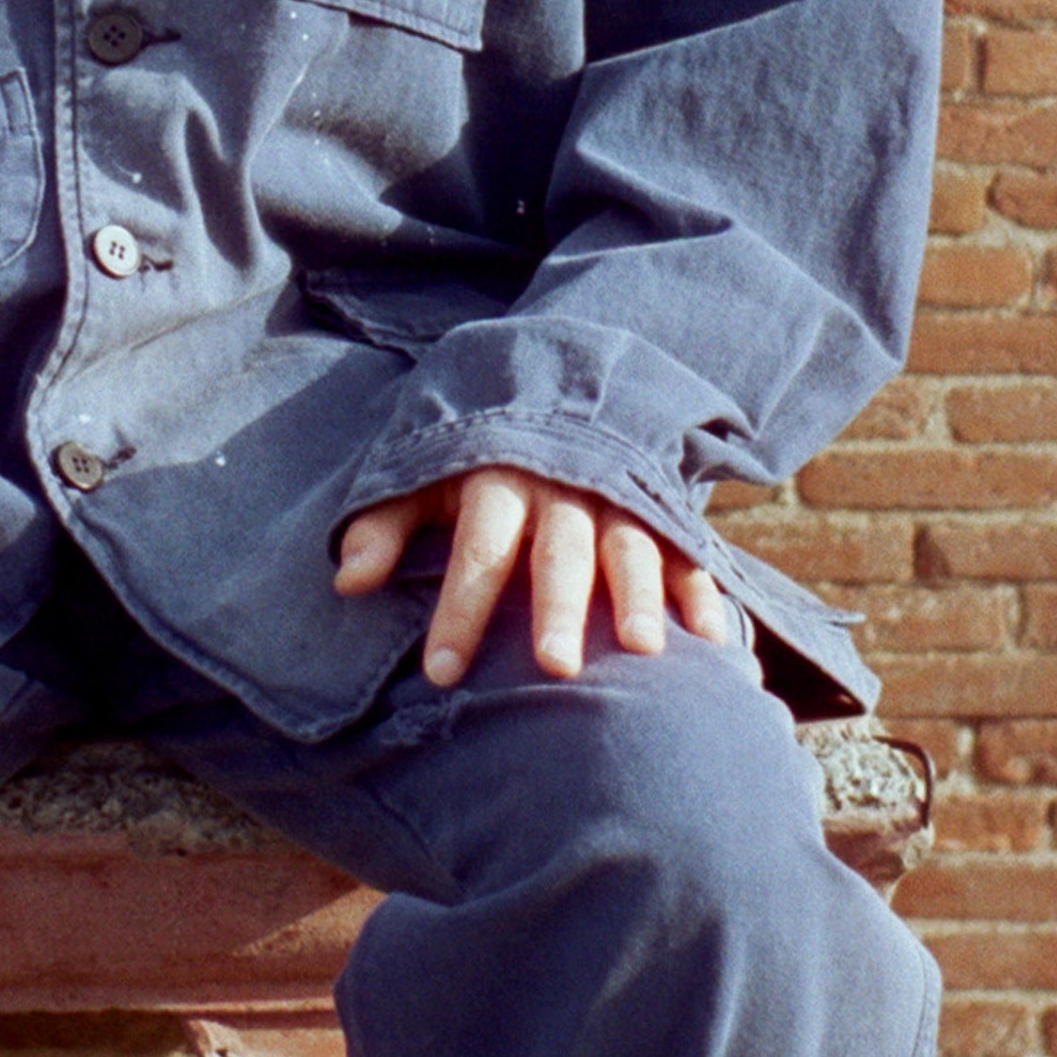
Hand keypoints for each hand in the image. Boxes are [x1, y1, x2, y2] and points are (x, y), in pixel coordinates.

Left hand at [334, 465, 732, 686]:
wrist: (555, 384)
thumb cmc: (477, 456)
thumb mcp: (425, 476)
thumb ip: (384, 525)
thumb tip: (345, 583)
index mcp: (499, 479)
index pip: (476, 548)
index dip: (458, 609)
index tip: (440, 673)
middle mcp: (562, 487)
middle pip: (559, 551)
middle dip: (557, 606)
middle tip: (554, 668)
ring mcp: (617, 496)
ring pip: (629, 545)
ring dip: (638, 595)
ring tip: (642, 650)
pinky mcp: (660, 508)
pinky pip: (686, 548)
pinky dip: (699, 589)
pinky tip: (711, 638)